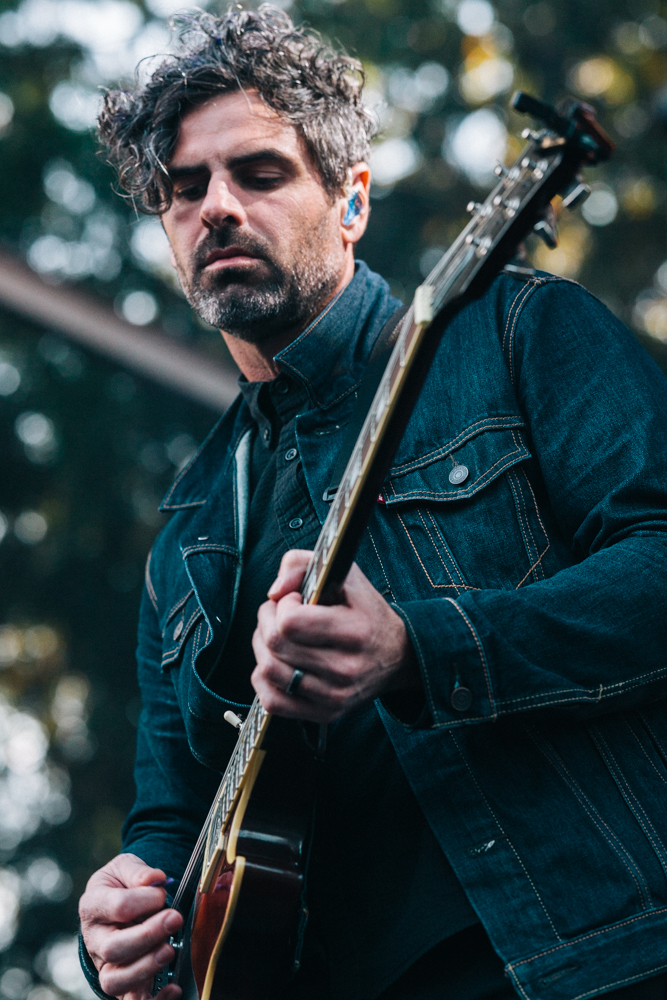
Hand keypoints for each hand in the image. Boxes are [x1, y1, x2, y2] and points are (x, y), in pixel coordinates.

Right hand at [79, 853, 182, 999]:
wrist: (115, 904)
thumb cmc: (121, 885)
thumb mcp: (124, 867)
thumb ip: (138, 871)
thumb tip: (155, 880)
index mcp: (93, 906)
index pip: (116, 907)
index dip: (143, 900)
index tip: (162, 893)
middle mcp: (95, 940)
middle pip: (112, 948)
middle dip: (147, 935)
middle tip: (174, 919)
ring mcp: (106, 965)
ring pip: (115, 981)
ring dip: (146, 967)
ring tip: (169, 950)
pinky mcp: (122, 984)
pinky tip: (172, 988)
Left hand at [251, 550, 418, 722]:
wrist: (397, 656)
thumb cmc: (366, 611)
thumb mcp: (346, 575)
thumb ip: (302, 564)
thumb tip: (273, 591)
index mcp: (355, 632)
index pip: (290, 622)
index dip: (283, 605)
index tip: (295, 599)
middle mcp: (346, 669)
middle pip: (275, 645)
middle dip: (266, 620)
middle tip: (277, 612)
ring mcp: (335, 696)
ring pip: (268, 671)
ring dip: (262, 647)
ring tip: (276, 634)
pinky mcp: (324, 713)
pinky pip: (272, 701)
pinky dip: (263, 680)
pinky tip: (276, 662)